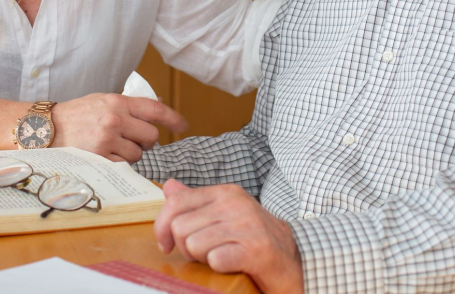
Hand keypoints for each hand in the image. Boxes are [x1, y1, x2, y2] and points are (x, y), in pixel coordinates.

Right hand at [51, 94, 188, 161]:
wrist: (47, 128)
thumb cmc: (76, 114)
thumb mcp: (103, 100)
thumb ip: (129, 105)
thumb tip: (158, 107)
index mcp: (117, 102)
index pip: (155, 109)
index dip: (173, 118)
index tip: (183, 125)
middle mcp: (115, 119)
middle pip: (151, 135)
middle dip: (146, 140)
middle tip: (133, 138)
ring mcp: (107, 139)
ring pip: (138, 153)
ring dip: (132, 153)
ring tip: (114, 146)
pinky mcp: (100, 157)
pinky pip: (124, 164)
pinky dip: (119, 162)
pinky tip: (106, 154)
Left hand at [154, 179, 302, 293]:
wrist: (293, 260)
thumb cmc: (253, 239)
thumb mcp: (224, 214)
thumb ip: (195, 201)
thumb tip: (169, 186)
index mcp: (225, 193)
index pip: (176, 203)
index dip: (161, 227)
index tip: (166, 245)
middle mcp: (235, 204)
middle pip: (180, 228)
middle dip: (185, 248)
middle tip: (205, 253)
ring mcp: (247, 225)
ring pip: (194, 244)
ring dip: (202, 259)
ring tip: (220, 257)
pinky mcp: (256, 250)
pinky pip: (216, 259)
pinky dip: (218, 267)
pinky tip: (231, 264)